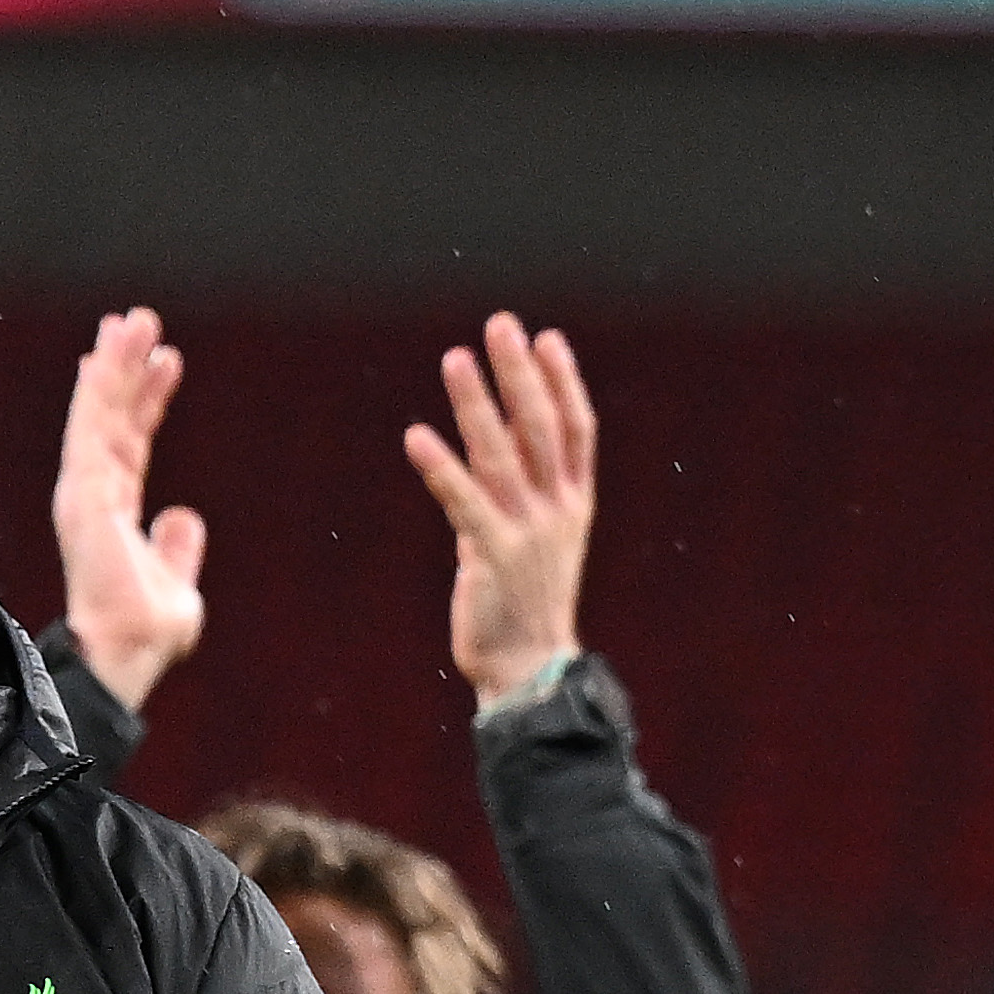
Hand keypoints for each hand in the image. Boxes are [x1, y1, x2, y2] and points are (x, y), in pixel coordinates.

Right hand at [48, 307, 208, 717]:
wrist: (127, 656)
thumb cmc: (146, 636)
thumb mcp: (178, 587)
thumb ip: (177, 550)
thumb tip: (182, 518)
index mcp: (116, 517)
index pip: (133, 446)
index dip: (148, 402)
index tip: (167, 361)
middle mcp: (96, 500)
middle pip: (112, 421)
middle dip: (125, 370)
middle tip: (139, 321)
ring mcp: (86, 496)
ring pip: (98, 418)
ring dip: (112, 367)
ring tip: (129, 321)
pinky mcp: (82, 497)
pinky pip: (89, 433)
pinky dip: (96, 395)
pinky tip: (103, 358)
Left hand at [406, 311, 598, 699]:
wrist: (528, 669)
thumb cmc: (523, 600)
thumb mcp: (530, 535)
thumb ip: (513, 487)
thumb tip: (493, 435)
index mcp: (574, 503)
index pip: (576, 429)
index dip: (563, 381)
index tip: (545, 338)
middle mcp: (557, 512)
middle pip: (541, 428)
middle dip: (520, 373)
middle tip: (501, 324)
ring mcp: (528, 534)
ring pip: (502, 455)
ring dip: (477, 403)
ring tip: (456, 359)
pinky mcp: (492, 558)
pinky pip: (463, 503)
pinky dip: (440, 468)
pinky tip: (416, 436)